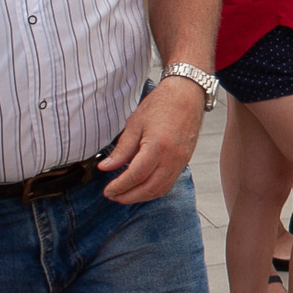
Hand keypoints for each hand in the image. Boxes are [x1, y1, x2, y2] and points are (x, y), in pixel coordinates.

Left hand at [99, 74, 203, 203]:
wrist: (187, 95)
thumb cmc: (162, 104)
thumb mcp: (135, 124)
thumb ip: (121, 150)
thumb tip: (106, 168)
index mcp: (158, 146)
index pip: (136, 176)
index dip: (120, 186)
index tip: (107, 190)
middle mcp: (172, 158)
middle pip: (149, 188)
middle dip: (128, 196)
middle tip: (113, 196)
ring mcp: (181, 161)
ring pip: (161, 189)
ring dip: (141, 196)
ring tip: (125, 195)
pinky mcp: (184, 161)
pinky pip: (169, 183)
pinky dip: (154, 190)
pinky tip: (141, 187)